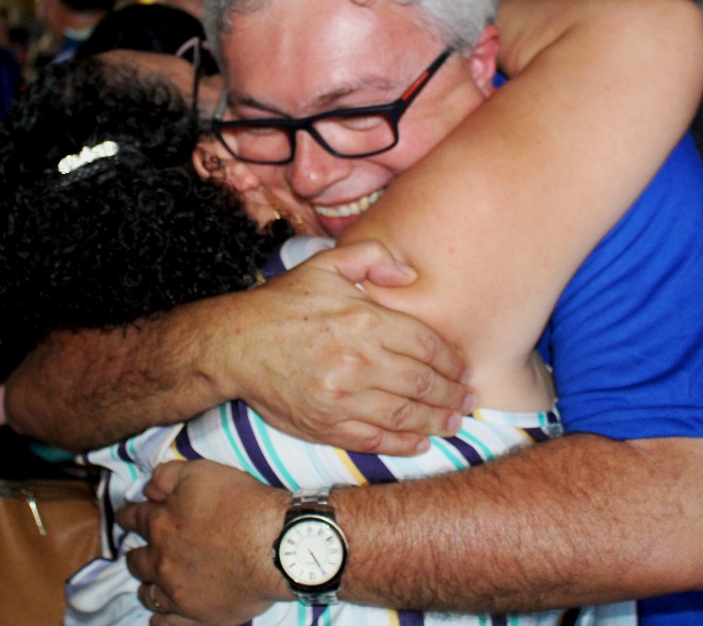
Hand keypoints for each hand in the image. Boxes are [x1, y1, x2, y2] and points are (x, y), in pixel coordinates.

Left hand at [120, 460, 288, 624]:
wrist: (276, 544)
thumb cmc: (243, 505)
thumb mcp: (202, 472)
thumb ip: (167, 476)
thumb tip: (148, 488)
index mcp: (160, 525)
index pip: (134, 519)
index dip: (129, 515)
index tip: (128, 515)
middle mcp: (162, 561)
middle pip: (136, 560)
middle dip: (137, 552)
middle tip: (142, 549)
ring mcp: (178, 593)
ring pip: (148, 593)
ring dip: (148, 584)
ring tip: (153, 580)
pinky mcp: (198, 616)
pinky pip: (167, 624)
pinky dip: (160, 618)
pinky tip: (160, 614)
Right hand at [211, 239, 472, 455]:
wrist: (235, 345)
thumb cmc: (283, 305)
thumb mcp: (324, 265)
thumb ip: (370, 258)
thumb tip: (409, 273)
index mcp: (364, 320)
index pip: (426, 345)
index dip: (452, 360)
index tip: (464, 369)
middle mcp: (359, 360)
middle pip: (423, 382)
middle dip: (452, 394)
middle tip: (467, 400)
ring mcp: (343, 397)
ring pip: (405, 414)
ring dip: (436, 421)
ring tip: (453, 422)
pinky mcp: (326, 424)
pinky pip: (375, 439)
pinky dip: (403, 443)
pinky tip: (420, 442)